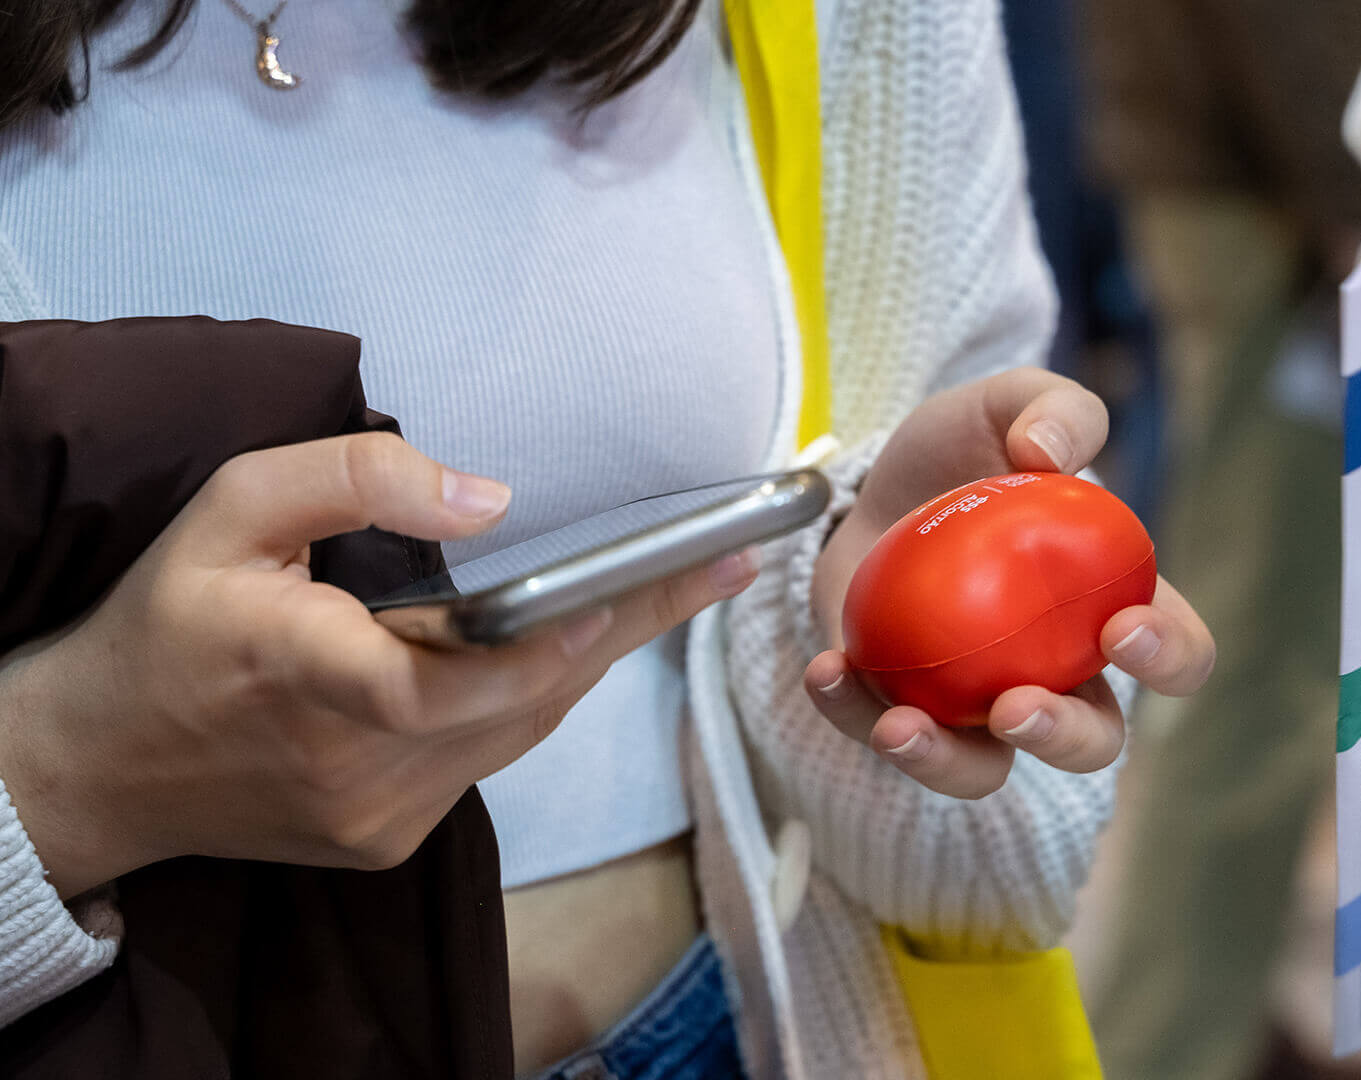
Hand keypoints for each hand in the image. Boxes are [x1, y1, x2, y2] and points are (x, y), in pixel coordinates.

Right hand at [0, 433, 757, 896]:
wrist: (93, 767)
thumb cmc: (162, 624)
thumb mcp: (230, 511)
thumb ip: (354, 480)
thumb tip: (489, 498)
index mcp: (316, 677)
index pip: (478, 673)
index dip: (577, 631)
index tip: (664, 577)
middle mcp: (362, 766)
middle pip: (533, 698)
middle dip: (628, 627)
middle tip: (716, 569)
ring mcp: (380, 815)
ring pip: (521, 730)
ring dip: (584, 662)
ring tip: (663, 592)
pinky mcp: (388, 839)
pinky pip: (487, 759)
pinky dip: (525, 699)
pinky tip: (553, 646)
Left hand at [807, 368, 1214, 798]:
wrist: (869, 485)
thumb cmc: (963, 453)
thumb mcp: (1008, 403)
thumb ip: (1052, 408)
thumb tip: (1046, 452)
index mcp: (1109, 606)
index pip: (1176, 651)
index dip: (1169, 656)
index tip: (1123, 629)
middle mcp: (1056, 673)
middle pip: (1093, 742)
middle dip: (1064, 739)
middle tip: (1017, 707)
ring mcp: (977, 703)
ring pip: (988, 771)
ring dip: (948, 764)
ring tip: (902, 728)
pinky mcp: (900, 711)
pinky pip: (884, 738)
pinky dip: (852, 716)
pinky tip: (828, 671)